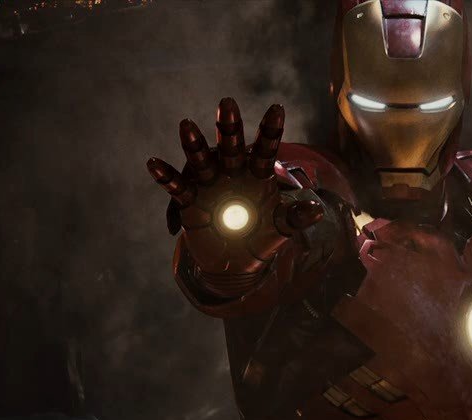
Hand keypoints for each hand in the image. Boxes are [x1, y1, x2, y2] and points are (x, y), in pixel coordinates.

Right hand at [147, 98, 323, 295]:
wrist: (236, 264)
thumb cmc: (262, 240)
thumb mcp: (281, 230)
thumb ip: (295, 217)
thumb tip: (318, 209)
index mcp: (257, 175)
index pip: (265, 150)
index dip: (270, 131)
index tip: (277, 108)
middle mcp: (232, 173)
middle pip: (230, 147)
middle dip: (227, 127)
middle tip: (227, 103)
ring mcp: (209, 185)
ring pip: (201, 160)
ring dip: (194, 144)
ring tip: (186, 125)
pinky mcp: (190, 201)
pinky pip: (177, 187)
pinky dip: (166, 176)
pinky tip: (153, 163)